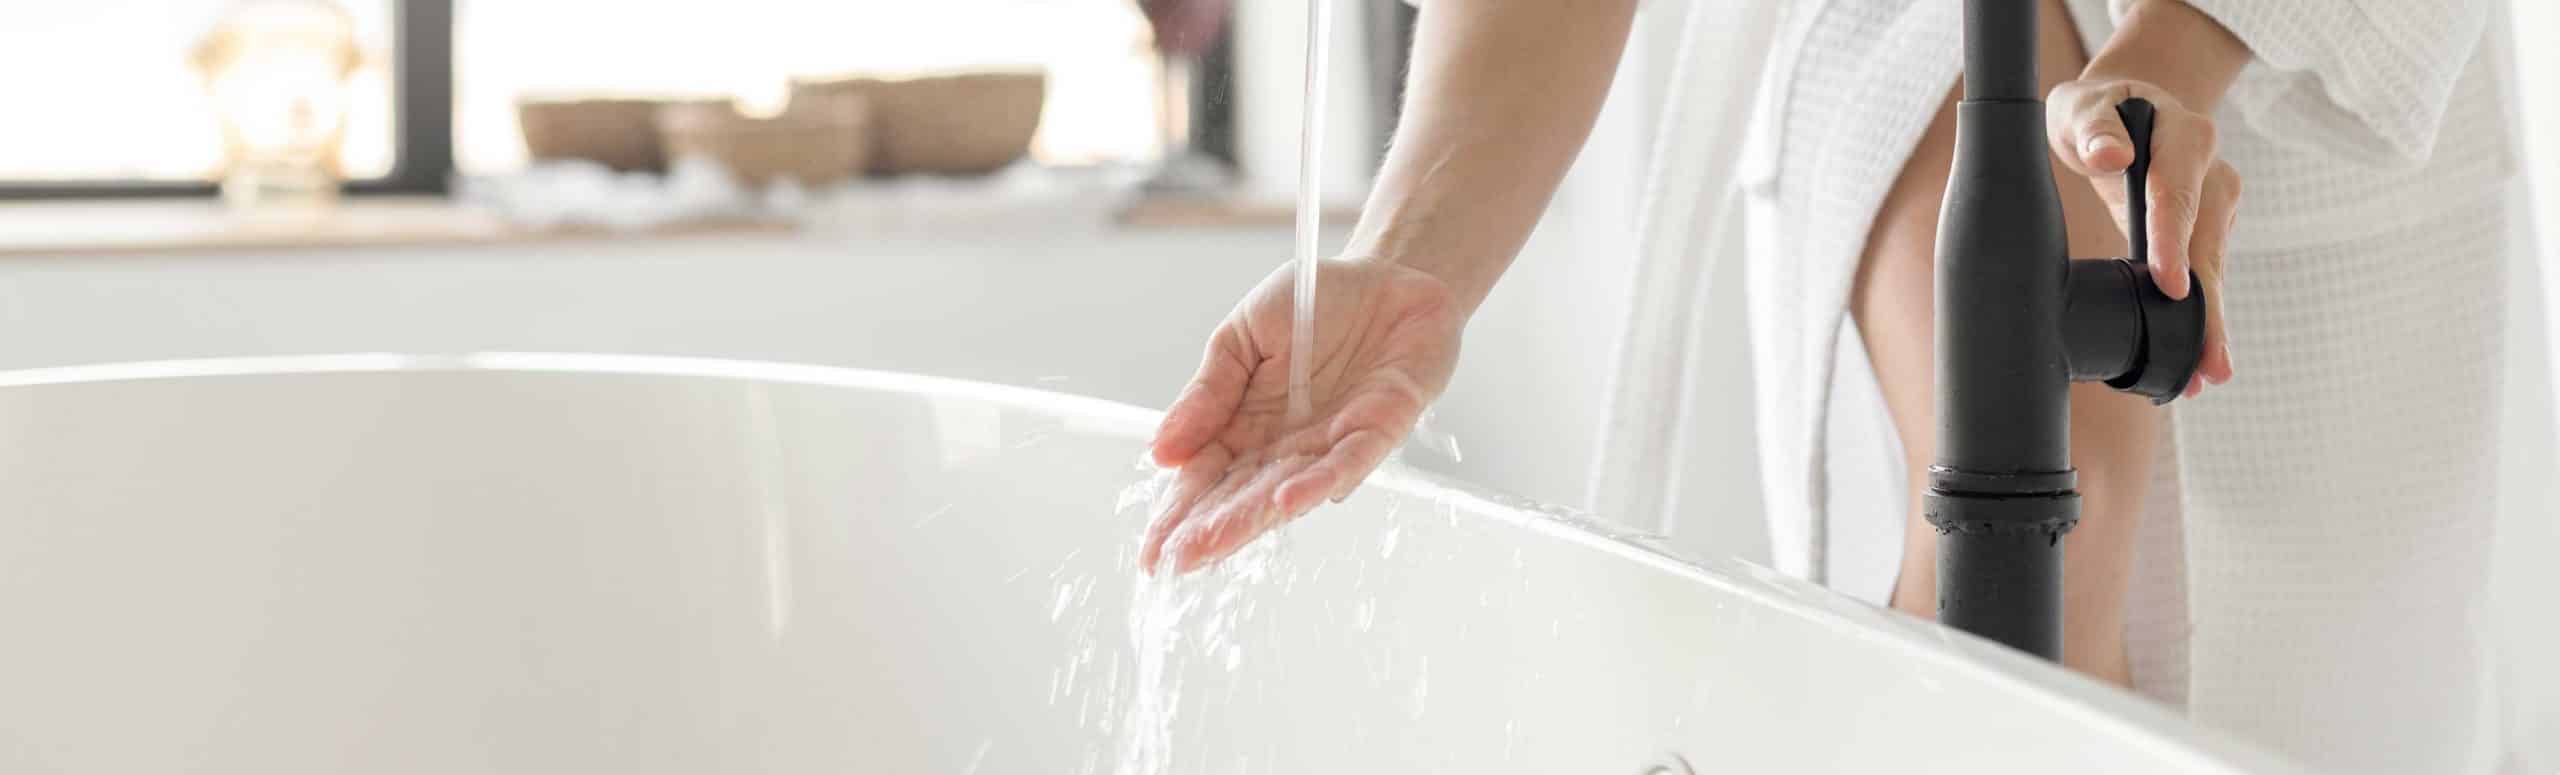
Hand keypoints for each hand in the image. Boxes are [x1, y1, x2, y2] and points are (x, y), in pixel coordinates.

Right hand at [1139, 257, 1463, 573]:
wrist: (1385, 275)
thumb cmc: (1315, 305)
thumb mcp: (1242, 337)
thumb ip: (1208, 393)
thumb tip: (1161, 451)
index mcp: (1246, 426)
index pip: (1206, 479)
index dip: (1179, 515)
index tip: (1150, 552)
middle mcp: (1287, 446)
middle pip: (1242, 496)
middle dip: (1209, 529)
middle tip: (1173, 561)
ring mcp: (1332, 442)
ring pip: (1290, 490)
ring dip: (1254, 517)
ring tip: (1215, 543)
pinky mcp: (1379, 428)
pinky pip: (1350, 459)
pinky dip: (1322, 481)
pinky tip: (1290, 501)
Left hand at [2047, 78, 2238, 396]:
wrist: (2125, 109)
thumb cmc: (2095, 110)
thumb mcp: (2081, 106)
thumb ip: (2093, 127)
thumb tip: (2112, 155)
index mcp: (2186, 137)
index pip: (2178, 194)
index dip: (2173, 240)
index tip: (2171, 285)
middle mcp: (2213, 172)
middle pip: (2207, 243)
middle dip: (2207, 304)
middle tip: (2209, 360)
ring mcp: (2216, 204)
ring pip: (2212, 267)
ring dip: (2210, 320)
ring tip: (2206, 373)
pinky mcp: (2205, 231)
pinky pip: (2202, 274)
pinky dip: (2199, 313)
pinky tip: (2197, 355)